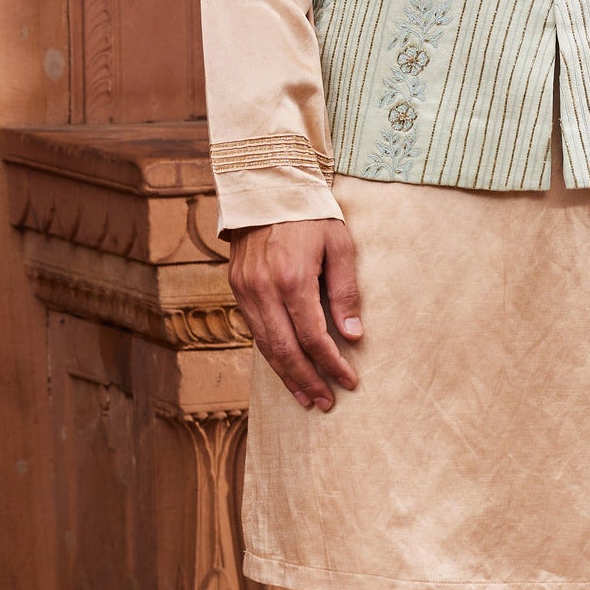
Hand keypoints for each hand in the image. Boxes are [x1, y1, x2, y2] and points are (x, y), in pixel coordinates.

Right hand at [226, 216, 364, 412]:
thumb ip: (345, 291)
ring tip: (306, 397)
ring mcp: (246, 290)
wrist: (267, 187)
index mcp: (292, 278)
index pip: (313, 336)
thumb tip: (352, 336)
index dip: (332, 364)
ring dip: (286, 375)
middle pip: (285, 350)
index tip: (349, 381)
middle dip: (307, 380)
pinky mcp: (237, 288)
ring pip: (265, 345)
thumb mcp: (340, 245)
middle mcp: (263, 289)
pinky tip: (286, 367)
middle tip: (325, 403)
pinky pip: (254, 331)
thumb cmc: (311, 214)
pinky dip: (271, 354)